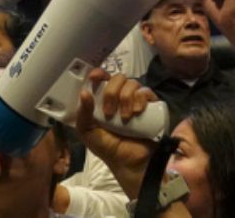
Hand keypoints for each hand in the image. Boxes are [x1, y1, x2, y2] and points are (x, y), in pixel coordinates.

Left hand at [76, 69, 156, 197]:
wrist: (129, 162)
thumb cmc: (108, 147)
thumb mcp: (88, 132)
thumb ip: (83, 114)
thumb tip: (85, 92)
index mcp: (103, 100)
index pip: (102, 79)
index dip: (99, 74)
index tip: (96, 77)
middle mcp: (120, 96)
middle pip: (118, 78)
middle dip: (112, 92)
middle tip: (109, 113)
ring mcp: (136, 100)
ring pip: (132, 83)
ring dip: (126, 98)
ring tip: (125, 118)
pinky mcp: (151, 105)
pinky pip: (146, 92)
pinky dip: (140, 98)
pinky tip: (137, 112)